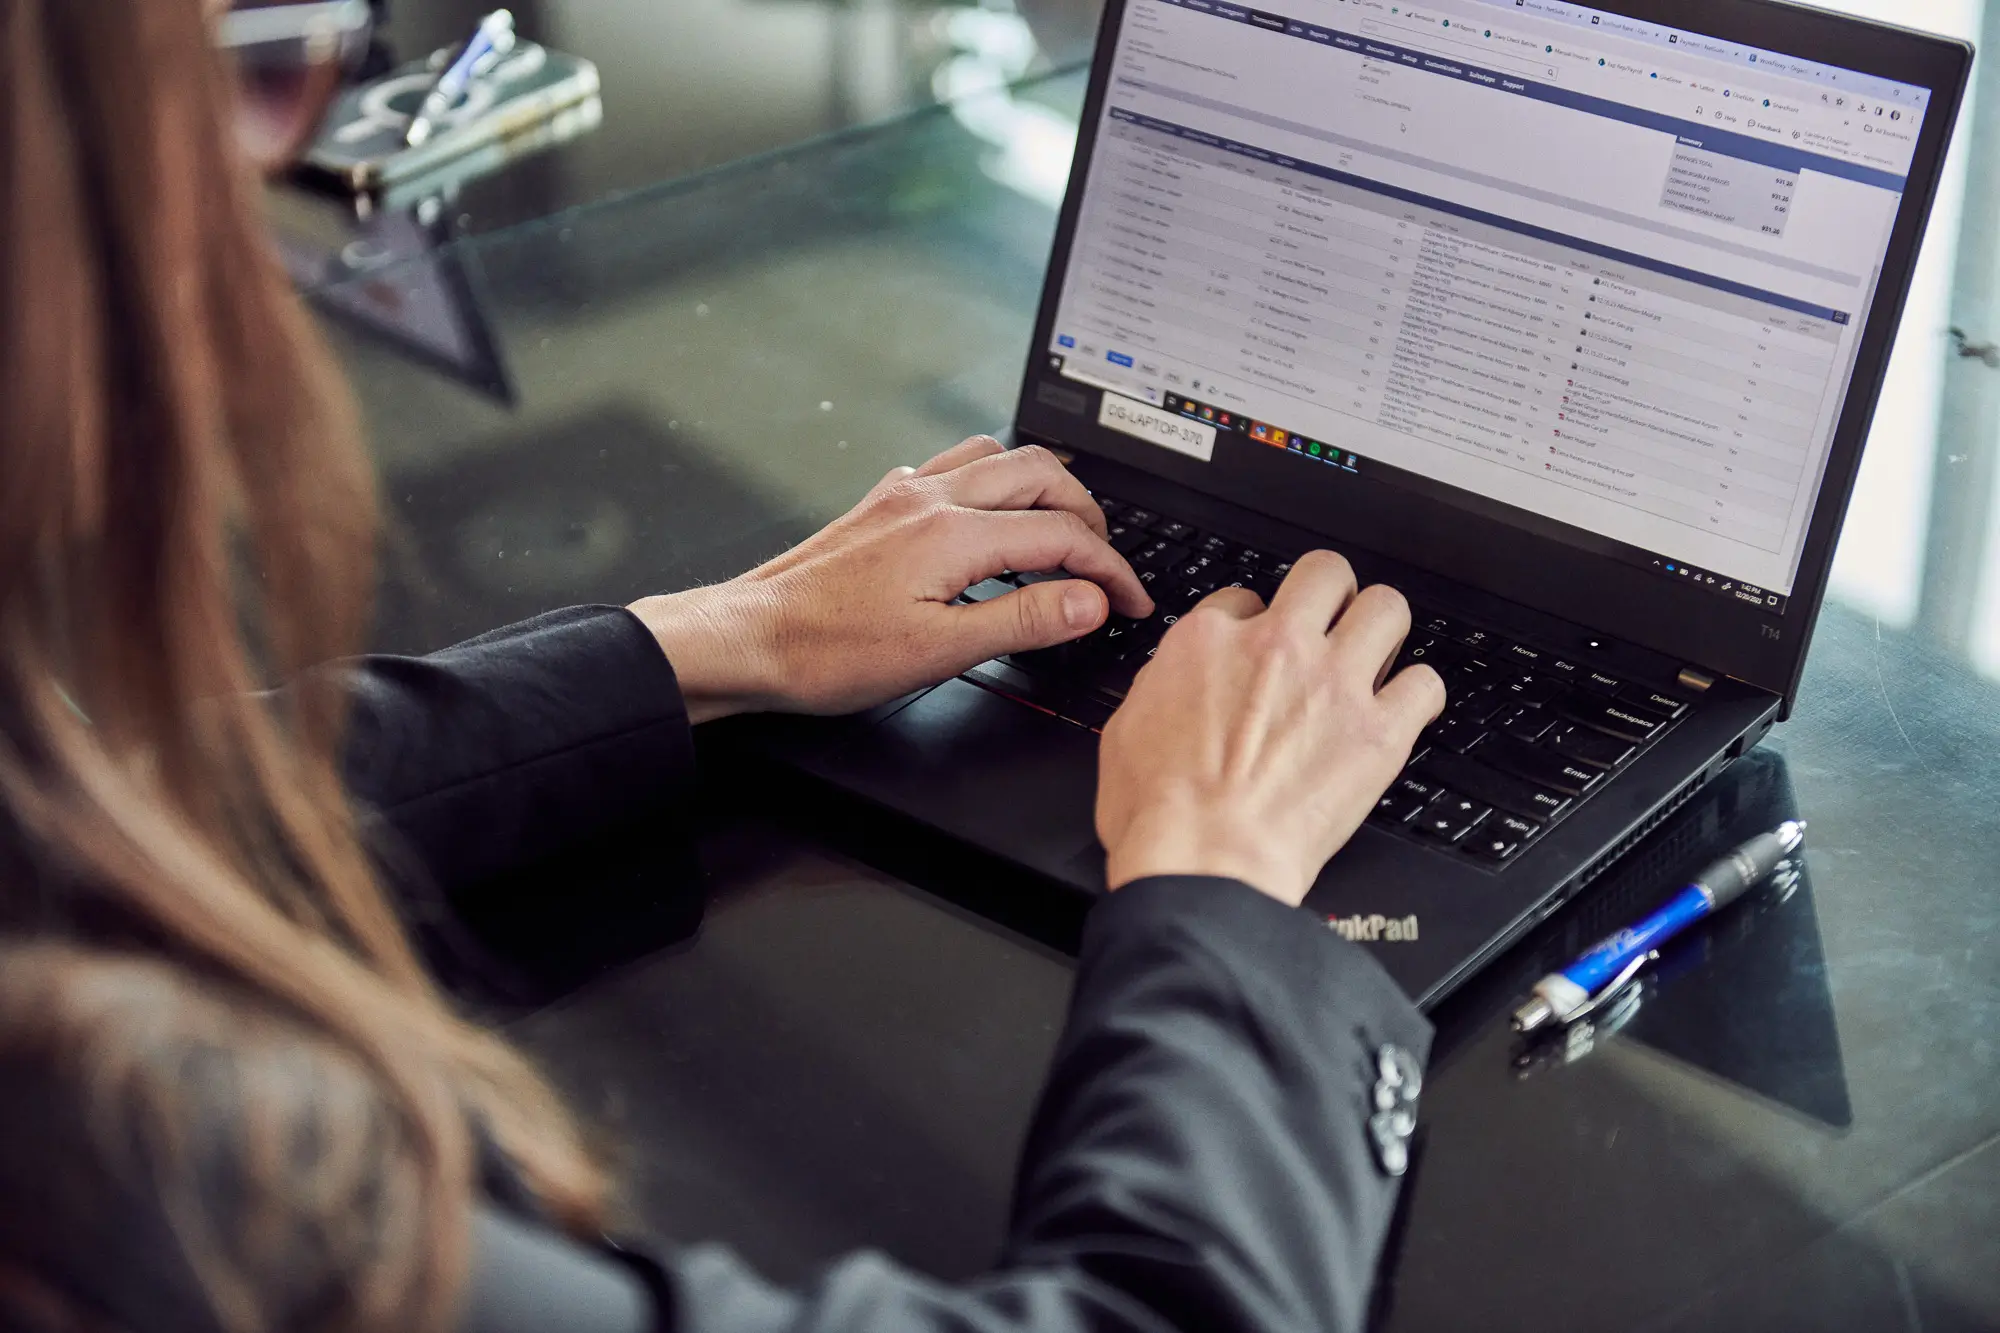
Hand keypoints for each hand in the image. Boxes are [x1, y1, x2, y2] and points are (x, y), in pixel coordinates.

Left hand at [628, 437, 1153, 722]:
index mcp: (953, 534)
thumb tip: (1088, 600)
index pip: (1064, 536)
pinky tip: (991, 521)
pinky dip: (995, 486)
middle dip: (1091, 517)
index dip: (1112, 571)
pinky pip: (956, 467)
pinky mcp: (883, 503)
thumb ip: (1023, 619)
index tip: (1132, 602)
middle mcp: (932, 499)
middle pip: (1043, 475)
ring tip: (1063, 534)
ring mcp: (905, 494)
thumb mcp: (940, 652)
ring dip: (1045, 489)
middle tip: (1108, 565)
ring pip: (999, 458)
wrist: (749, 640)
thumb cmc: (825, 652)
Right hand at [1096, 552, 1445, 906]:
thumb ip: (1160, 685)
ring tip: (1373, 655)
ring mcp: (1333, 685)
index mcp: (1207, 642)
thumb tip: (1176, 680)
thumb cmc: (1158, 813)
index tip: (1256, 648)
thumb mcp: (1126, 728)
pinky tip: (1402, 709)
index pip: (1244, 596)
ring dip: (1381, 629)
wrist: (1203, 861)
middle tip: (1327, 624)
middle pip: (1326, 574)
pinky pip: (1426, 684)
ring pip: (1387, 608)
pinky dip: (1418, 694)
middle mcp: (1277, 648)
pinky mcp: (1378, 732)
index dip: (1252, 622)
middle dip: (1329, 595)